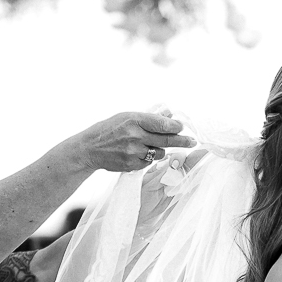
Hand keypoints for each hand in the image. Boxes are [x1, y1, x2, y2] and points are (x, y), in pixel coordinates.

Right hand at [78, 110, 196, 172]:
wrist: (89, 148)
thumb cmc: (108, 130)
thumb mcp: (125, 117)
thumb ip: (147, 119)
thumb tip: (169, 117)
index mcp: (134, 120)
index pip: (162, 124)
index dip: (176, 126)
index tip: (183, 127)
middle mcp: (135, 136)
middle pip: (166, 140)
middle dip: (182, 141)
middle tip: (192, 141)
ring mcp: (134, 152)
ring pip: (159, 153)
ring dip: (159, 150)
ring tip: (147, 145)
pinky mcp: (132, 164)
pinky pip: (149, 162)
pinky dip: (147, 158)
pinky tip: (136, 153)